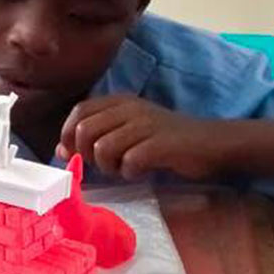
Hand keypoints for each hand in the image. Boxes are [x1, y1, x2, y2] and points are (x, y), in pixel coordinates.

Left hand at [56, 95, 227, 181]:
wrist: (212, 145)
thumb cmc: (168, 141)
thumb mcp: (130, 131)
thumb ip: (98, 135)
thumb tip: (61, 148)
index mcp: (122, 101)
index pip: (79, 112)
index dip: (70, 135)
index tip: (76, 154)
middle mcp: (131, 108)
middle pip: (85, 130)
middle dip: (87, 154)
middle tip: (106, 164)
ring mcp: (146, 124)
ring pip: (103, 148)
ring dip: (109, 166)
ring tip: (126, 168)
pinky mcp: (160, 144)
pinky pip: (128, 162)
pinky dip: (130, 172)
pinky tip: (142, 171)